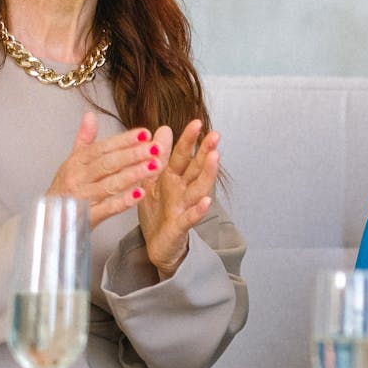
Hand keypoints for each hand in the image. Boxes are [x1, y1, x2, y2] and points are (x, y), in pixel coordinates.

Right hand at [46, 112, 160, 228]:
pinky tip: (140, 194)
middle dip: (132, 154)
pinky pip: (107, 208)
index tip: (145, 133)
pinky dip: (124, 201)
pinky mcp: (86, 217)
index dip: (124, 140)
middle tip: (155, 148)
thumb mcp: (72, 163)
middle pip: (107, 164)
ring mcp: (81, 198)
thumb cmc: (66, 189)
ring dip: (133, 174)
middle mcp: (77, 178)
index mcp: (76, 163)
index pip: (102, 148)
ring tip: (154, 166)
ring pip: (109, 184)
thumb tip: (90, 115)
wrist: (48, 223)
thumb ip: (84, 140)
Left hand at [136, 119, 219, 279]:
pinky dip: (199, 209)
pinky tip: (207, 201)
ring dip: (207, 173)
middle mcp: (182, 190)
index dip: (189, 140)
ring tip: (215, 158)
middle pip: (196, 168)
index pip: (182, 155)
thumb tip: (164, 129)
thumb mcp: (153, 181)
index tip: (197, 123)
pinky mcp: (180, 226)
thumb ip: (159, 157)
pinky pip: (191, 217)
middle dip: (205, 151)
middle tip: (215, 135)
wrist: (157, 245)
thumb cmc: (158, 214)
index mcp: (173, 178)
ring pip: (198, 188)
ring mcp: (184, 207)